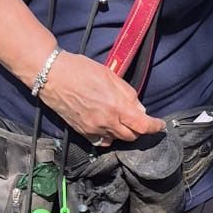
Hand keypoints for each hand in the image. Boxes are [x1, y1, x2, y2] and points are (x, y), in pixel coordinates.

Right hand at [38, 51, 164, 145]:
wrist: (52, 76)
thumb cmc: (81, 70)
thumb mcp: (110, 75)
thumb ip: (128, 94)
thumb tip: (140, 109)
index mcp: (116, 106)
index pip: (143, 126)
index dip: (155, 127)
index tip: (160, 125)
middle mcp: (107, 122)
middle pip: (131, 136)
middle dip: (139, 130)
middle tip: (139, 120)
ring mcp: (94, 130)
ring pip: (117, 140)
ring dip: (123, 133)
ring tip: (121, 121)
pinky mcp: (83, 132)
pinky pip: (102, 142)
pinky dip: (109, 138)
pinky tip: (107, 127)